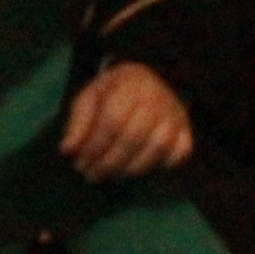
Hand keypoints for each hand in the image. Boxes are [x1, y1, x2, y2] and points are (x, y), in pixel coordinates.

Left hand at [61, 63, 193, 181]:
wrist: (149, 78)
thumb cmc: (114, 91)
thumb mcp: (89, 96)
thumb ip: (78, 121)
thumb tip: (68, 150)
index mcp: (130, 85)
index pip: (113, 120)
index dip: (94, 147)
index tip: (79, 163)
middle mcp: (157, 99)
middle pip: (134, 137)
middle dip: (109, 162)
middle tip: (91, 175)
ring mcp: (175, 114)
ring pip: (158, 147)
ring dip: (131, 168)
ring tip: (111, 175)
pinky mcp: (186, 129)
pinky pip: (182, 152)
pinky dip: (165, 164)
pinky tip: (142, 167)